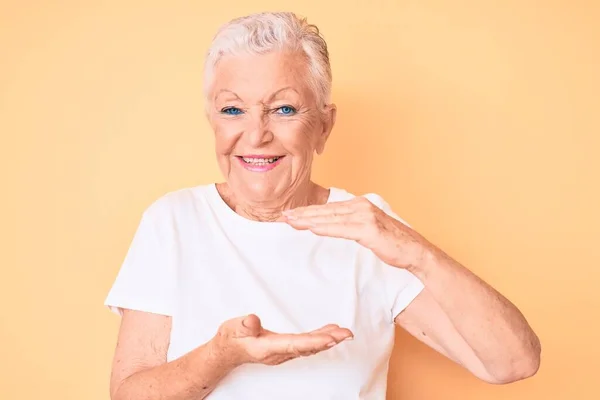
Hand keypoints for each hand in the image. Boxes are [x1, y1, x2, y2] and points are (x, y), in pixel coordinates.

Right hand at [212, 314, 352, 366]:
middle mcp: (278, 353)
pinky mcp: (285, 349)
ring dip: (328, 340)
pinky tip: (329, 333)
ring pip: (309, 347)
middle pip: (307, 347)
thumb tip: (254, 320)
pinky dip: (319, 339)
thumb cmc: (231, 339)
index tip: (331, 339)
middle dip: (328, 341)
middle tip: (347, 334)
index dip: (314, 342)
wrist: (227, 351)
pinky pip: (306, 345)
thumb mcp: (233, 328)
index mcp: (267, 348)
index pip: (294, 344)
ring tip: (344, 333)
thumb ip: (244, 325)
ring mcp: (283, 353)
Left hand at [281, 197, 425, 268]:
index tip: (291, 214)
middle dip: (302, 214)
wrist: (415, 251)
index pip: (328, 208)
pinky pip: (341, 229)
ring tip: (290, 221)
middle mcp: (361, 206)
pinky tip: (311, 228)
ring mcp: (365, 216)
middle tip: (282, 216)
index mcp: (360, 205)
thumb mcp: (368, 230)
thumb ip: (351, 225)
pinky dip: (325, 228)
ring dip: (308, 220)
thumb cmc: (393, 243)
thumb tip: (332, 226)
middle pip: (326, 211)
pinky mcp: (369, 229)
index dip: (308, 211)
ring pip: (330, 218)